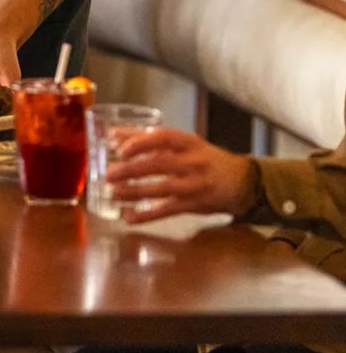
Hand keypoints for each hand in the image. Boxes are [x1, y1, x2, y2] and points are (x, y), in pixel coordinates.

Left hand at [105, 128, 257, 223]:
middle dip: (132, 170)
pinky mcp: (196, 205)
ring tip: (113, 194)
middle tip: (109, 174)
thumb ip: (147, 138)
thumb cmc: (204, 158)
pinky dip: (147, 215)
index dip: (141, 143)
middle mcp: (194, 162)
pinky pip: (169, 211)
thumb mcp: (182, 143)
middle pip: (160, 165)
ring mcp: (196, 185)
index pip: (164, 138)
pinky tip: (129, 217)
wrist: (243, 182)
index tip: (120, 149)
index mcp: (189, 142)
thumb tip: (112, 135)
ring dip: (135, 192)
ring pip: (162, 189)